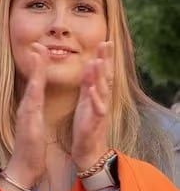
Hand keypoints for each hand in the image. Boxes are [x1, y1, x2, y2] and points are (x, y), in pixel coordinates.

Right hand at [3, 43, 48, 188]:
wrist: (23, 165)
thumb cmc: (31, 147)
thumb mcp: (34, 125)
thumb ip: (35, 113)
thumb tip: (36, 104)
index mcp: (31, 107)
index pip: (35, 82)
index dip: (38, 65)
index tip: (40, 48)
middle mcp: (27, 106)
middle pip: (32, 79)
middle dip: (35, 60)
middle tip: (38, 43)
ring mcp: (26, 113)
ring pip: (32, 87)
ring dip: (35, 69)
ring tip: (39, 52)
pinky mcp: (28, 121)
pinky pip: (33, 102)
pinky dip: (35, 89)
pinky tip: (38, 79)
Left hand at [71, 41, 112, 171]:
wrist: (87, 149)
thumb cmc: (85, 125)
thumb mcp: (85, 101)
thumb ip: (88, 85)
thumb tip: (90, 67)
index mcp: (96, 95)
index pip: (101, 72)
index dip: (103, 57)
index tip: (103, 41)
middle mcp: (100, 100)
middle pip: (106, 77)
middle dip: (106, 60)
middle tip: (106, 42)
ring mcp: (98, 110)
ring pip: (102, 90)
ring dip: (100, 75)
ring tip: (98, 60)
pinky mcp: (94, 122)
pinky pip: (96, 108)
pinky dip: (95, 98)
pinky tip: (92, 88)